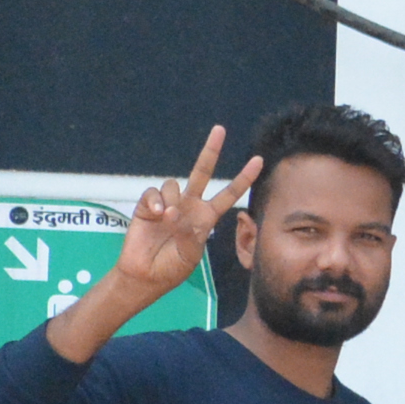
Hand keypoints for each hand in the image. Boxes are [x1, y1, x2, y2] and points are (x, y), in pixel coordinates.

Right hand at [95, 127, 258, 331]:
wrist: (146, 274)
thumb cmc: (172, 267)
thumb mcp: (190, 253)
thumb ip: (188, 232)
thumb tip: (176, 211)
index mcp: (207, 217)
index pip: (229, 194)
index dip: (243, 178)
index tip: (258, 161)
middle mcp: (190, 205)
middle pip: (202, 172)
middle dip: (211, 151)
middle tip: (220, 129)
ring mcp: (169, 203)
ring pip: (174, 185)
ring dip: (172, 201)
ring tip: (167, 220)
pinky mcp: (147, 205)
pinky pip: (153, 193)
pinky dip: (154, 202)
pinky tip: (155, 215)